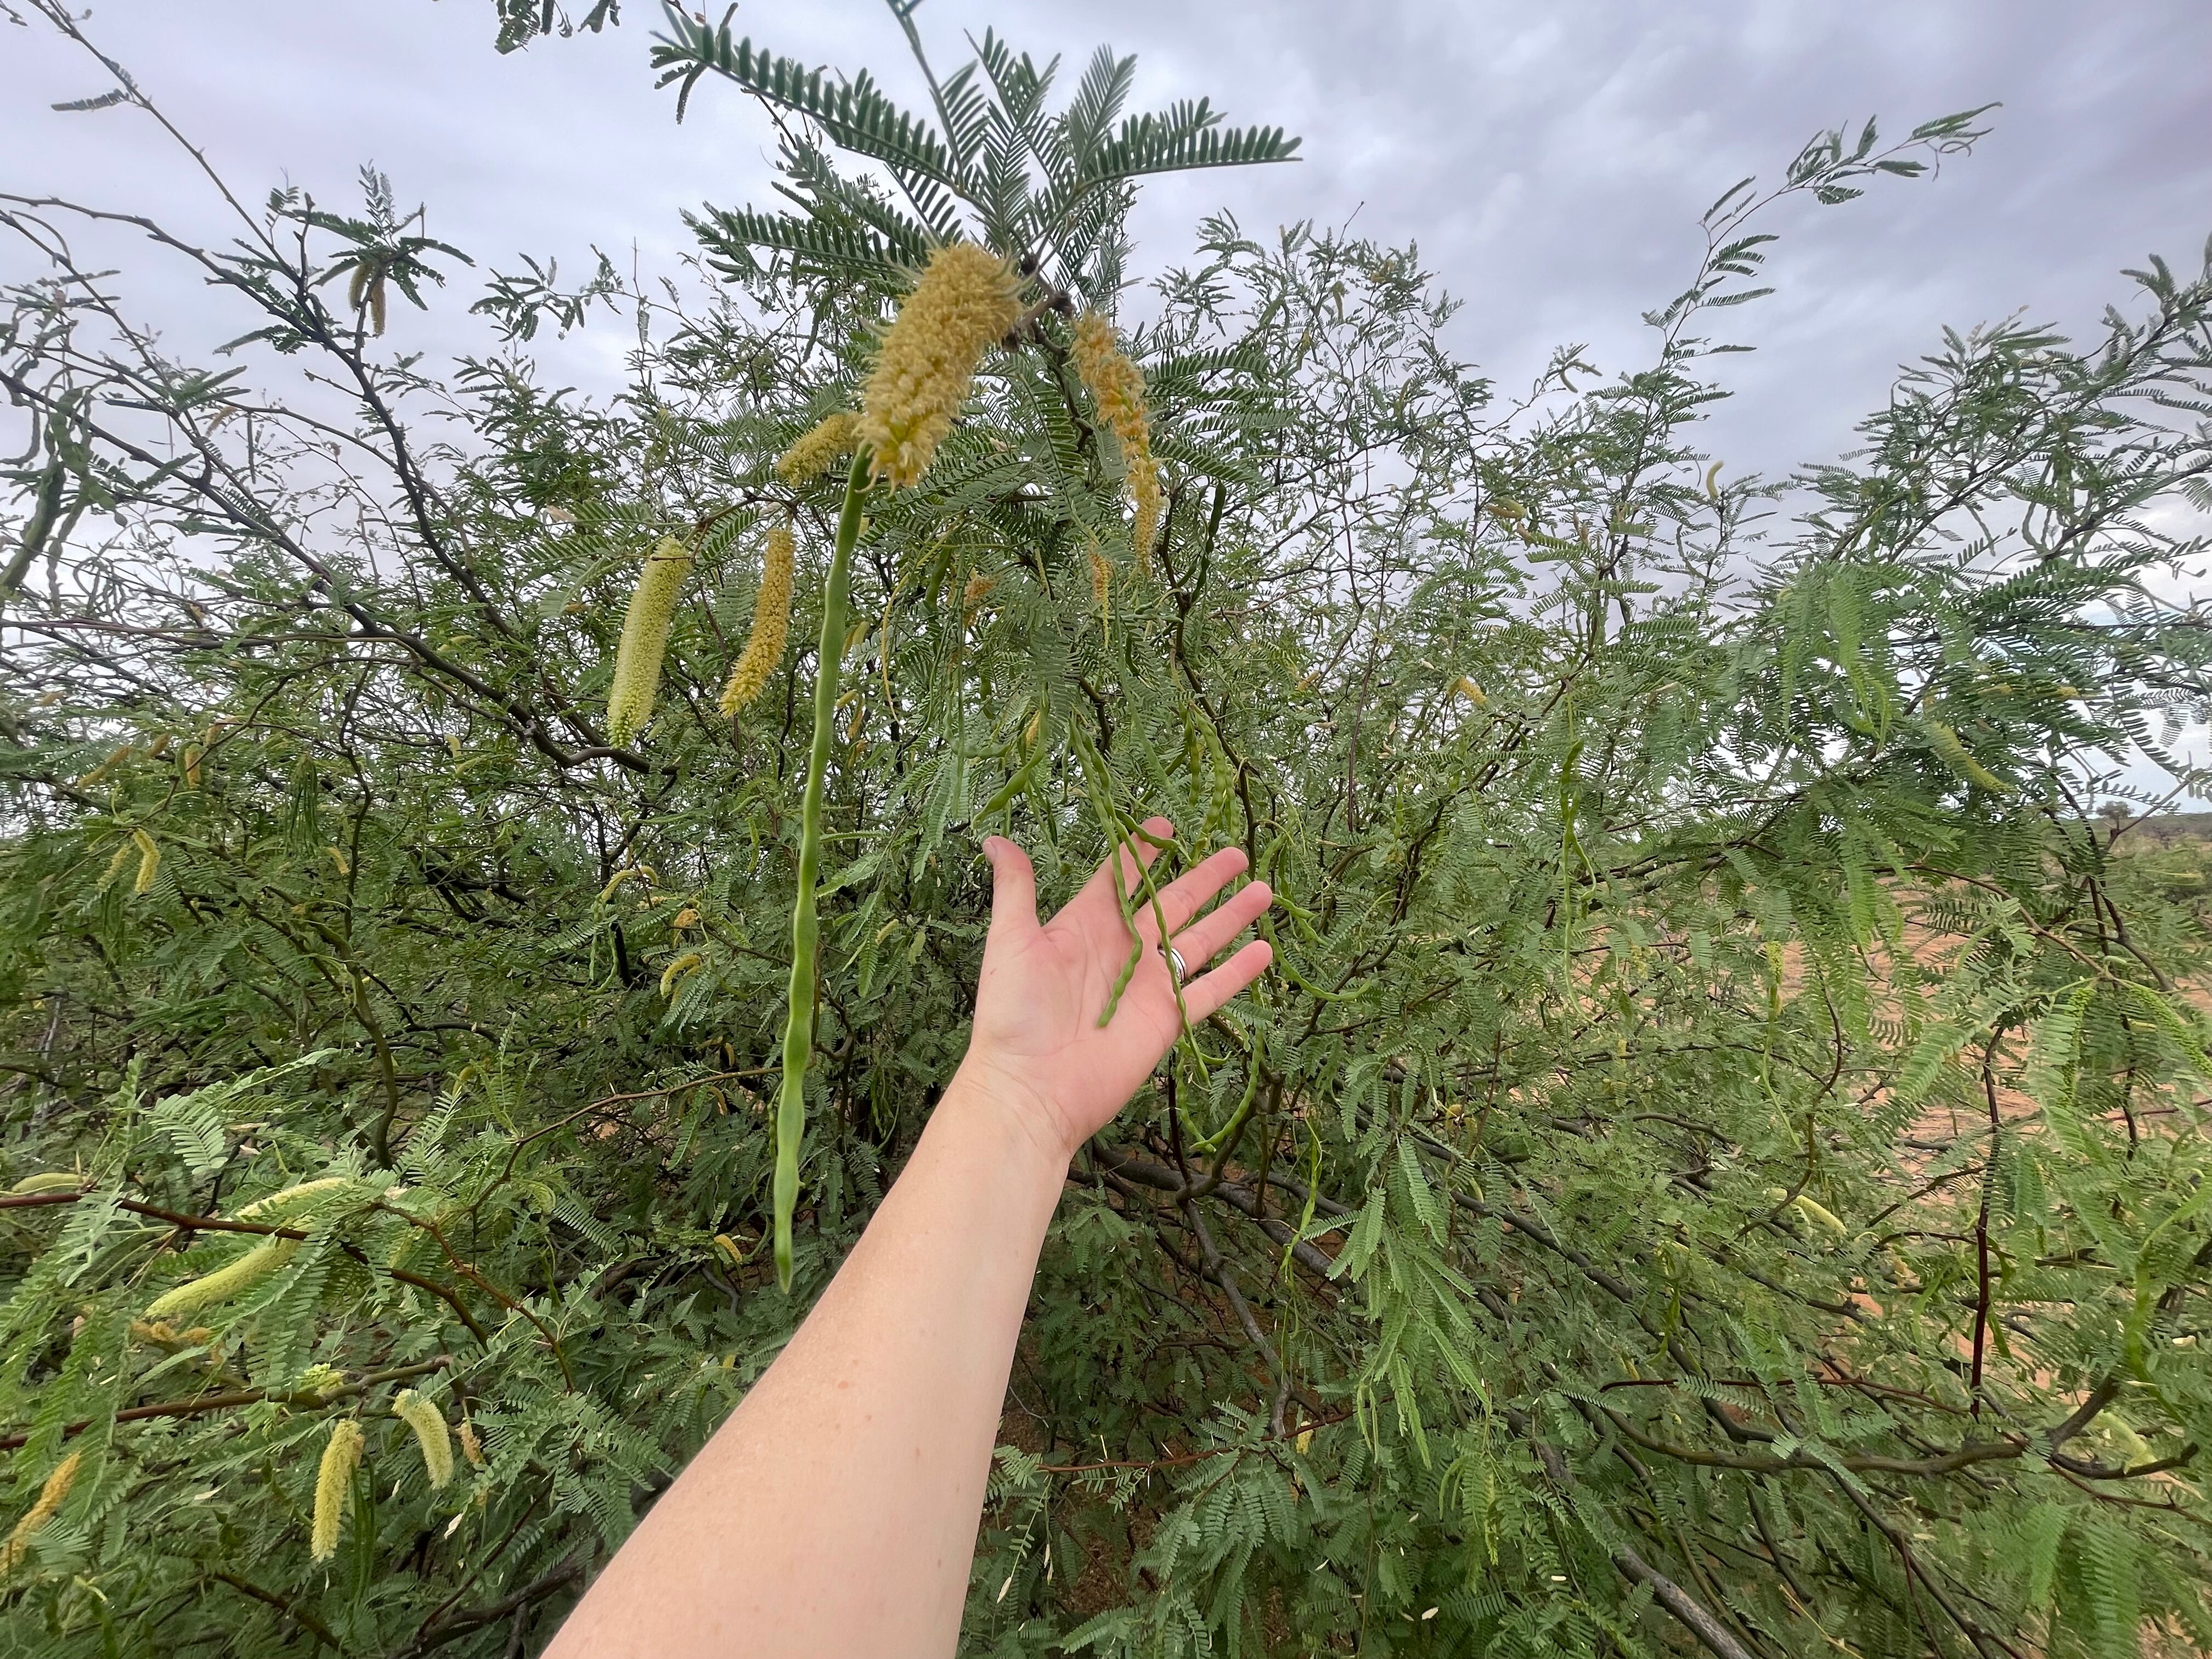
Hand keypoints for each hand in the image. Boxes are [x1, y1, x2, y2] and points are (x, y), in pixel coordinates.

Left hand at [958, 817, 1272, 1167]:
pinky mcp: (1168, 1019)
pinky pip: (1210, 991)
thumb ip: (1016, 889)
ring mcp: (1149, 985)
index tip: (1165, 825)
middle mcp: (1123, 950)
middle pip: (1173, 904)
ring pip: (1200, 941)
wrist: (1032, 1087)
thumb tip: (993, 839)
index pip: (1121, 879)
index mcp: (1085, 925)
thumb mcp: (1010, 941)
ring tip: (1263, 891)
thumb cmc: (1013, 1014)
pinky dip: (1238, 973)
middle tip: (1235, 854)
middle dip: (1204, 879)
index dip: (1142, 852)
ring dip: (1231, 917)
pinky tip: (1265, 951)